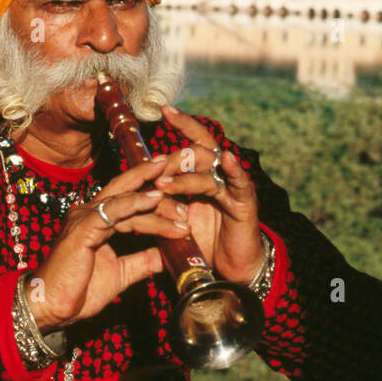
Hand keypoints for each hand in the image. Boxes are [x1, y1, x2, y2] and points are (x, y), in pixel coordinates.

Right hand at [24, 154, 195, 331]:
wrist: (51, 306)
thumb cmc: (79, 290)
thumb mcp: (121, 272)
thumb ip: (143, 260)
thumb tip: (168, 256)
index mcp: (96, 220)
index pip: (130, 200)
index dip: (155, 197)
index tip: (181, 198)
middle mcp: (90, 211)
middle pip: (128, 188)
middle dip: (153, 178)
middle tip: (182, 176)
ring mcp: (85, 216)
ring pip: (127, 200)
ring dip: (157, 203)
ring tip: (181, 207)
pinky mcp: (84, 227)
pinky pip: (114, 209)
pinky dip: (136, 202)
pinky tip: (155, 199)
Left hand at [152, 104, 264, 285]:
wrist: (231, 271)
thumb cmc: (204, 244)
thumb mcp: (178, 220)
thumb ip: (163, 203)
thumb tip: (136, 191)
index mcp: (204, 176)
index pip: (193, 143)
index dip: (183, 124)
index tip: (164, 109)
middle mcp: (220, 176)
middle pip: (198, 152)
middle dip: (174, 157)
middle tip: (155, 167)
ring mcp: (233, 188)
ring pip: (210, 169)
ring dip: (186, 175)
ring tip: (164, 182)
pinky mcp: (245, 204)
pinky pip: (240, 183)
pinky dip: (235, 170)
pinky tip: (227, 160)